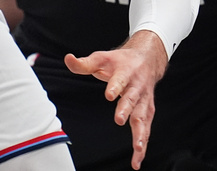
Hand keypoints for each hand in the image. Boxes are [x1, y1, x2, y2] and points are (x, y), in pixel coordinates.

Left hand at [65, 30, 168, 169]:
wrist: (147, 59)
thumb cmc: (121, 61)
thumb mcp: (102, 58)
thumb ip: (84, 63)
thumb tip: (68, 59)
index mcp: (125, 72)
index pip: (120, 80)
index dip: (114, 87)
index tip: (109, 95)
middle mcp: (137, 87)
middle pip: (132, 99)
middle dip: (126, 109)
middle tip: (118, 120)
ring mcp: (144, 100)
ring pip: (142, 117)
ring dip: (140, 133)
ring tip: (137, 148)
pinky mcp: (148, 110)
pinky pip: (146, 128)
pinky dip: (144, 143)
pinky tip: (138, 158)